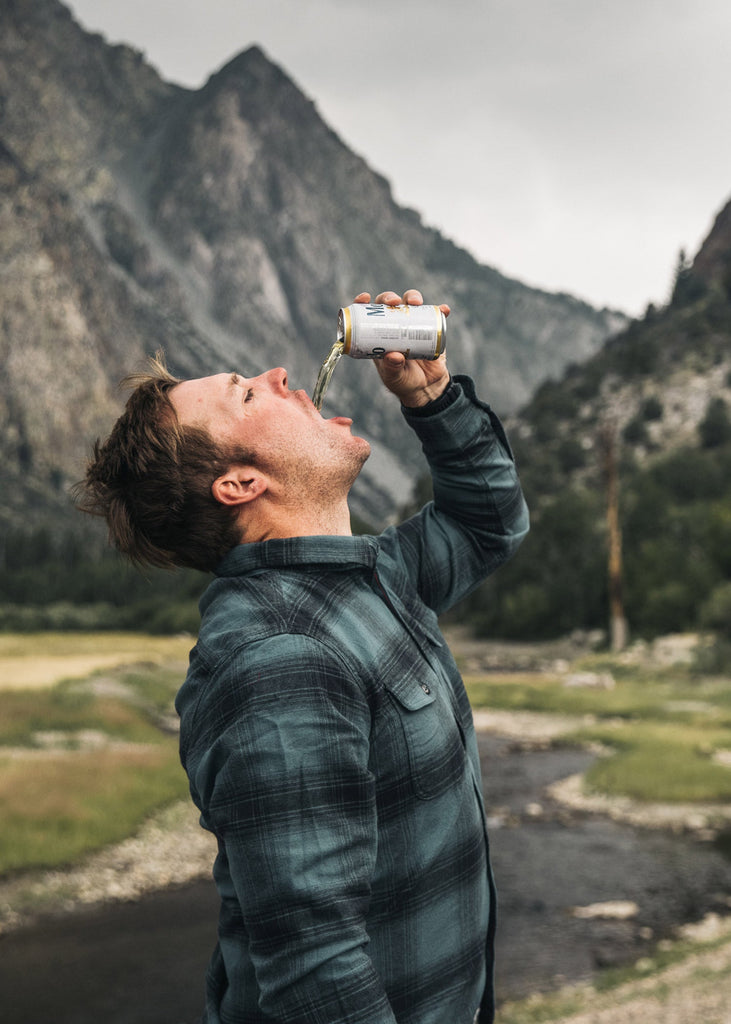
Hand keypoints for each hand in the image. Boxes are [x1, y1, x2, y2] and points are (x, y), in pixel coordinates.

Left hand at [353, 289, 450, 407]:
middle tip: (394, 302)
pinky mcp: (431, 328)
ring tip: (416, 303)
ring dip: (412, 297)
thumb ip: (392, 368)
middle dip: (389, 298)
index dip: (363, 304)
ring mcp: (413, 325)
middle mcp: (394, 326)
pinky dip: (440, 310)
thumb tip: (394, 356)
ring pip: (410, 304)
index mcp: (379, 336)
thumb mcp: (394, 377)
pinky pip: (436, 315)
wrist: (427, 388)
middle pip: (389, 305)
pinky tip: (444, 310)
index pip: (368, 315)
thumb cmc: (404, 382)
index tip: (365, 298)